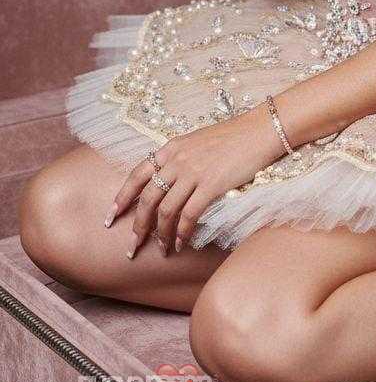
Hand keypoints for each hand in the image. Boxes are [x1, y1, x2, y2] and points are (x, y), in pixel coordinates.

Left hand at [104, 103, 283, 256]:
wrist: (259, 131)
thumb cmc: (232, 137)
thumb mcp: (196, 141)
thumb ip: (178, 158)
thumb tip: (167, 181)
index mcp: (170, 148)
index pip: (136, 176)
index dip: (121, 198)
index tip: (110, 217)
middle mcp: (177, 160)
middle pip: (148, 199)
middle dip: (138, 226)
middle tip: (133, 246)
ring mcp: (193, 172)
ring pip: (166, 211)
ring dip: (161, 235)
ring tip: (162, 250)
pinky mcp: (210, 185)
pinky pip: (189, 215)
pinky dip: (182, 233)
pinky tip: (182, 243)